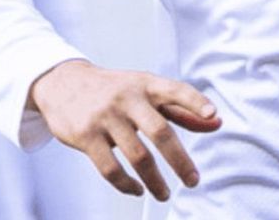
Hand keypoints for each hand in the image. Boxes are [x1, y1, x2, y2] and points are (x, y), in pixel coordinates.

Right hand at [28, 59, 222, 200]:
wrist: (62, 83)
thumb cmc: (114, 90)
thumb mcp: (146, 91)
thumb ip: (180, 108)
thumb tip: (216, 122)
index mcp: (145, 84)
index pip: (175, 90)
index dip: (195, 102)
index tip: (213, 114)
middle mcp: (127, 98)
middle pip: (159, 131)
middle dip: (180, 160)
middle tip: (193, 180)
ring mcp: (105, 117)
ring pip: (137, 156)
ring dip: (154, 181)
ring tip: (164, 194)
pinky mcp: (85, 135)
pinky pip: (110, 168)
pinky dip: (126, 184)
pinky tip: (137, 189)